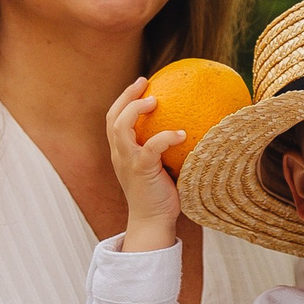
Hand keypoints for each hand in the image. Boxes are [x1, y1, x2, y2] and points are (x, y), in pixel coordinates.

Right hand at [106, 79, 183, 253]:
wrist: (152, 222)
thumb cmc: (161, 195)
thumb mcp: (160, 167)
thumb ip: (166, 150)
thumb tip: (191, 129)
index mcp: (121, 152)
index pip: (114, 119)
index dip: (124, 99)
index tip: (142, 84)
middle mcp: (119, 154)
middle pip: (112, 117)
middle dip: (126, 96)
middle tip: (145, 82)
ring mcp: (127, 162)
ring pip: (120, 128)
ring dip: (136, 110)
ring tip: (156, 101)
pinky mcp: (140, 171)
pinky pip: (150, 148)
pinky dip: (165, 137)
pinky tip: (181, 134)